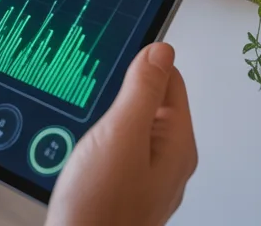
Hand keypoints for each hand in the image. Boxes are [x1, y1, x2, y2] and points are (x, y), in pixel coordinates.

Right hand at [46, 43, 197, 225]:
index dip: (143, 63)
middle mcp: (169, 162)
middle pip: (151, 102)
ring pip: (131, 127)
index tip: (118, 60)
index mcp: (177, 144)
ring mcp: (147, 179)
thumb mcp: (122, 135)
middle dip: (122, 93)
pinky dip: (101, 141)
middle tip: (97, 101)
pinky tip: (84, 149)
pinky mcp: (125, 192)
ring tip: (87, 126)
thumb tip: (162, 51)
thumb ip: (143, 90)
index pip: (170, 79)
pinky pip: (118, 151)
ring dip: (109, 119)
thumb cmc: (100, 209)